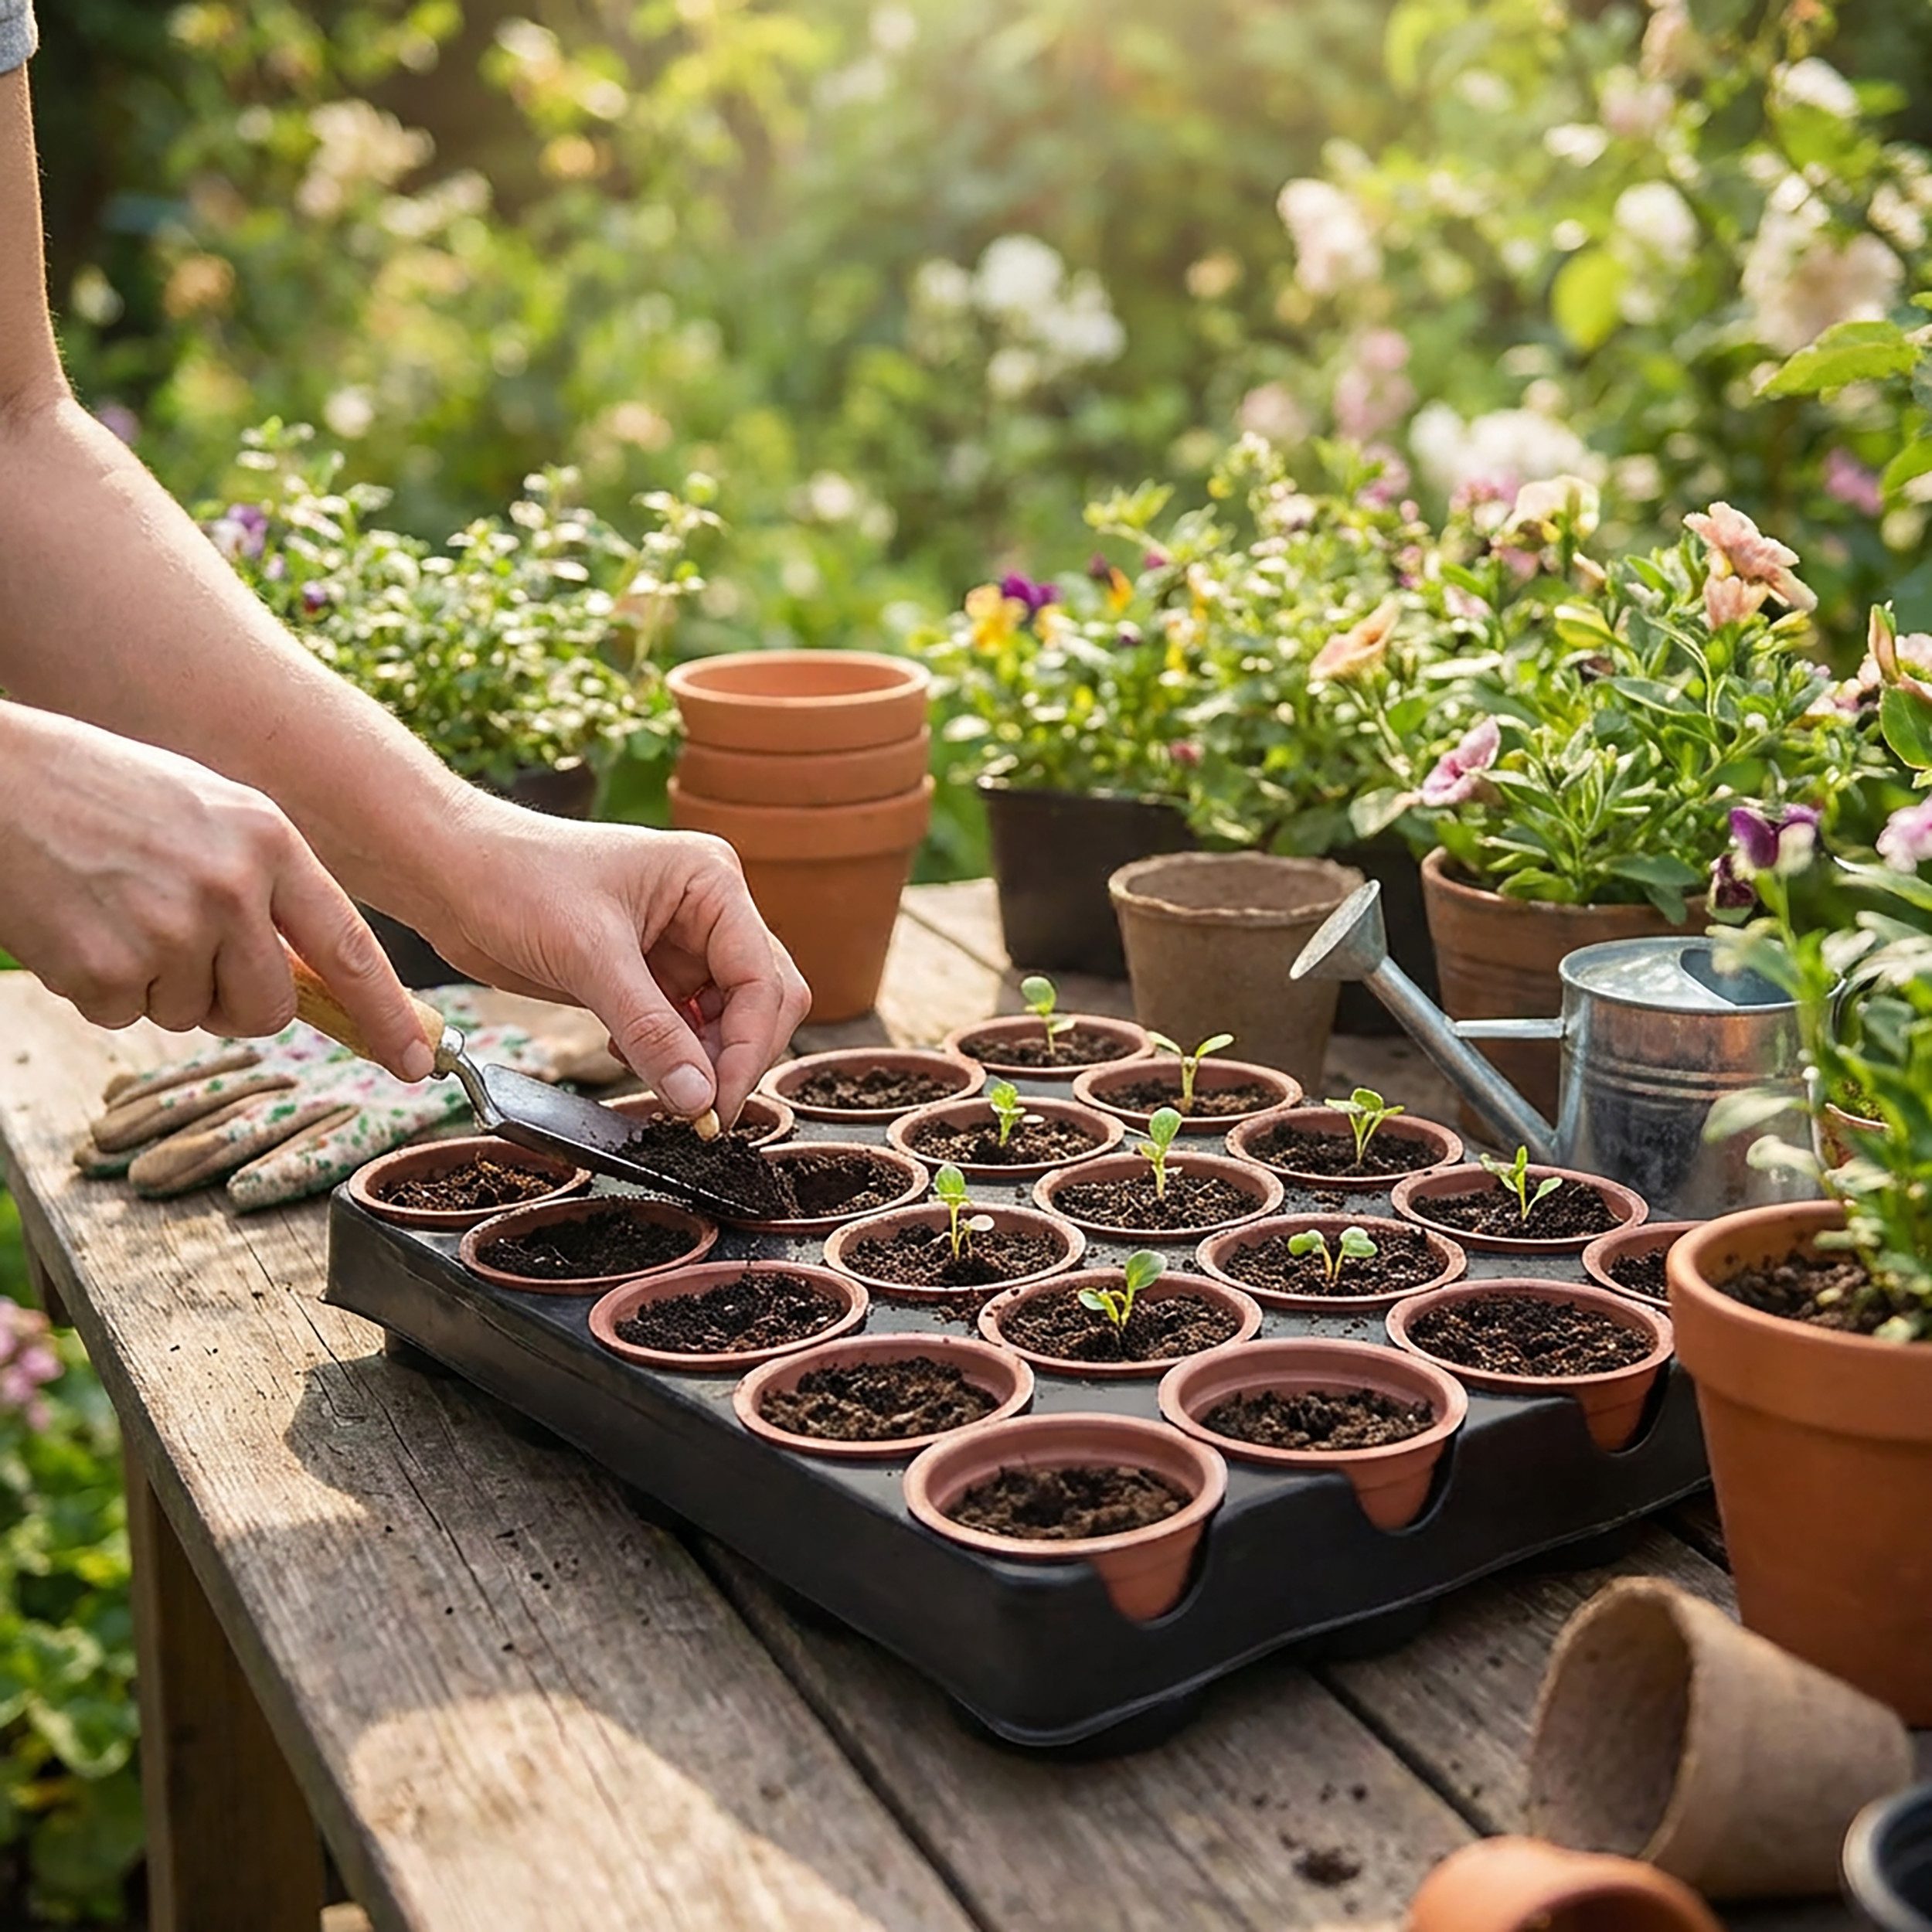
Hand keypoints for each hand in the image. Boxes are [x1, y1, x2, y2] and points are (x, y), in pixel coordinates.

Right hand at [0, 706, 434, 1077]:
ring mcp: (171, 930)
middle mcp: (233, 887)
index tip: (416, 1060)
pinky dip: (100, 986)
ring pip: (194, 1015)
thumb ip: (269, 886)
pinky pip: (125, 1015)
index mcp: (270, 841)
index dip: (386, 1014)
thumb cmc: (102, 793)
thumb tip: (314, 977)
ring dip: (158, 985)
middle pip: (269, 1007)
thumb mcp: (211, 815)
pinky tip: (76, 924)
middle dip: (234, 1001)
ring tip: (117, 909)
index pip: (351, 948)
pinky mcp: (107, 969)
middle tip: (181, 947)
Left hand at [413, 797, 810, 1125]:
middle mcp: (707, 910)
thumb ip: (651, 1032)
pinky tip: (628, 1057)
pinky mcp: (647, 972)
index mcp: (711, 882)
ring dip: (699, 1061)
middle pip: (759, 1000)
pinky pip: (683, 1026)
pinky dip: (668, 1055)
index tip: (717, 1106)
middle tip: (698, 1111)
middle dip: (732, 1056)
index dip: (747, 1047)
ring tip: (660, 1086)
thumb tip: (700, 1099)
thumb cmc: (515, 880)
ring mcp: (680, 942)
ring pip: (724, 1020)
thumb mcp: (588, 958)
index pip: (761, 978)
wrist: (447, 871)